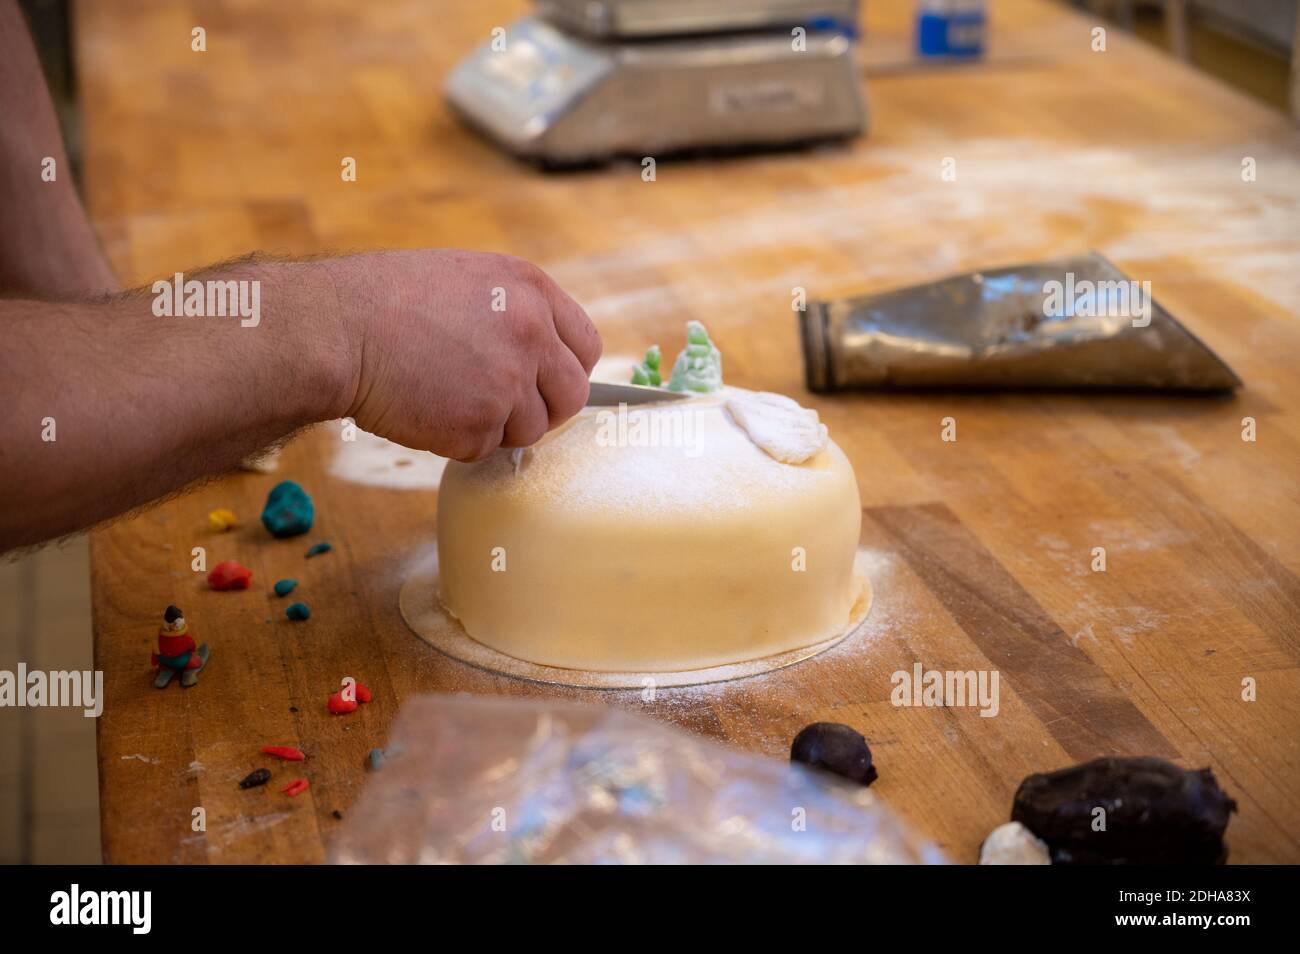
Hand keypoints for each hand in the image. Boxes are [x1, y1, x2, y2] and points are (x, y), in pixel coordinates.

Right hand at [328, 249, 601, 460]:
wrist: (335, 328)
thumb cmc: (386, 301)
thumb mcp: (467, 279)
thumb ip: (514, 313)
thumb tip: (545, 358)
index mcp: (531, 290)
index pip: (586, 345)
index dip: (566, 369)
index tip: (546, 382)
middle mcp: (531, 334)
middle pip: (572, 395)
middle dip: (544, 408)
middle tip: (502, 407)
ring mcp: (508, 382)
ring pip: (529, 429)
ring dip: (495, 426)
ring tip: (445, 396)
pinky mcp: (479, 425)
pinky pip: (485, 449)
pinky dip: (456, 441)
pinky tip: (424, 409)